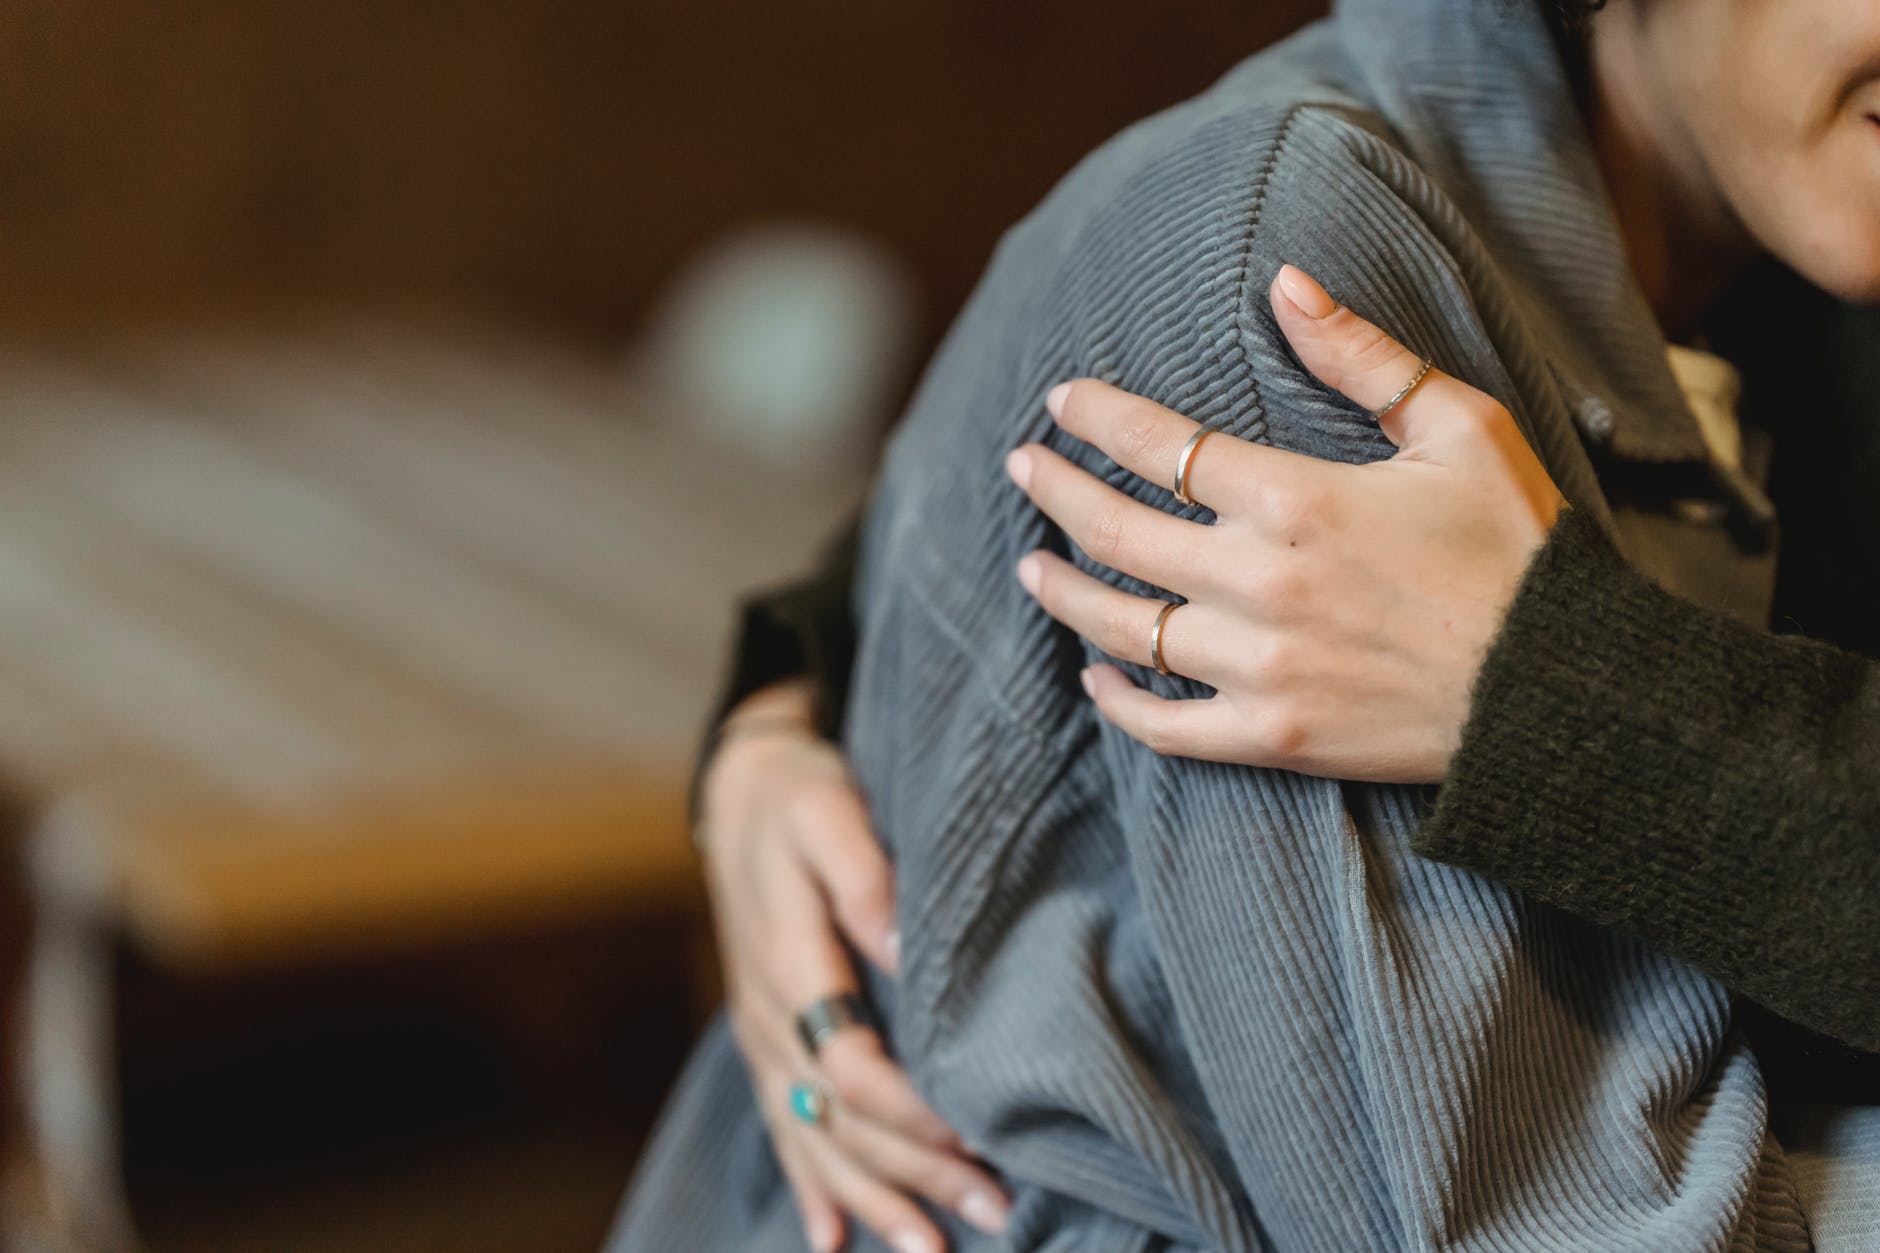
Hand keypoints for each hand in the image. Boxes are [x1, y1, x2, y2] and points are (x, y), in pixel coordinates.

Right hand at [696, 677, 1008, 1252]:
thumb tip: (902, 946)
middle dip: (915, 1174)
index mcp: (790, 964)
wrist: (742, 793)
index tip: (976, 1137)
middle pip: (841, 1120)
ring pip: (813, 1138)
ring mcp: (764, 1037)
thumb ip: (862, 877)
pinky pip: (783, 1128)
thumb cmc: (800, 796)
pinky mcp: (768, 1042)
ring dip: (874, 1198)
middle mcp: (771, 1017)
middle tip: (996, 1210)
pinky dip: (812, 1186)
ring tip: (932, 1250)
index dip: (910, 1113)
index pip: (849, 1066)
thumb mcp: (828, 810)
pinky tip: (834, 1236)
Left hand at [1002, 264, 1566, 783]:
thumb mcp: (1460, 429)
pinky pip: (1165, 726)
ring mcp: (1260, 667)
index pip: (1161, 447)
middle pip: (1118, 531)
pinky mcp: (1274, 737)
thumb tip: (1285, 280)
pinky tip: (1094, 678)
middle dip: (1055, 492)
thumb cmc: (1518, 550)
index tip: (1060, 402)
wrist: (1561, 692)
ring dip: (1066, 591)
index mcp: (1297, 499)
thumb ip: (1362, 357)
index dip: (1098, 419)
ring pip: (1124, 627)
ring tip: (1031, 565)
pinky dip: (1118, 703)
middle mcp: (1261, 583)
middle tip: (1021, 468)